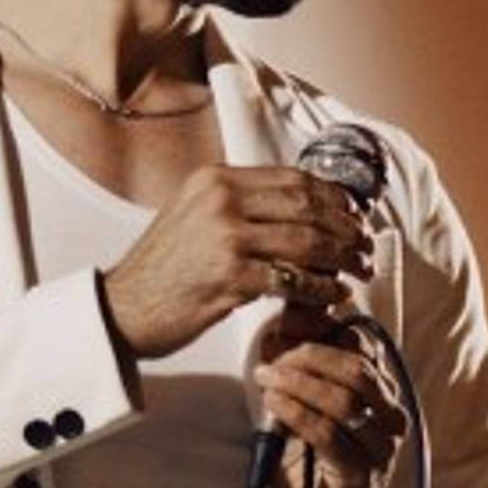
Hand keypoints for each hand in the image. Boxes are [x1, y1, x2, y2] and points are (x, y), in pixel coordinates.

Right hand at [101, 164, 373, 359]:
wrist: (121, 308)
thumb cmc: (164, 270)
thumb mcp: (195, 216)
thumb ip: (241, 205)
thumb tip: (302, 207)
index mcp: (215, 179)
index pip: (293, 179)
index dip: (333, 198)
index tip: (355, 216)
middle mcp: (221, 199)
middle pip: (306, 206)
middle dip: (346, 228)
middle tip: (366, 247)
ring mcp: (225, 236)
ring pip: (306, 241)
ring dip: (342, 258)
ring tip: (359, 271)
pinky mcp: (230, 276)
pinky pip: (292, 280)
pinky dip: (321, 289)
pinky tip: (334, 295)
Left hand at [254, 307, 408, 487]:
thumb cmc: (320, 463)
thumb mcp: (314, 410)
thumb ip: (304, 375)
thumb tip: (278, 331)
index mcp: (385, 394)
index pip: (363, 347)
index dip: (324, 332)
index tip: (285, 331)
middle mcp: (392, 417)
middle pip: (356, 368)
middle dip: (309, 356)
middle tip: (272, 359)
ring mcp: (381, 447)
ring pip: (343, 399)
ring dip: (298, 383)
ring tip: (266, 379)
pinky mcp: (361, 474)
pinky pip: (328, 433)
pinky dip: (296, 412)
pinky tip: (274, 404)